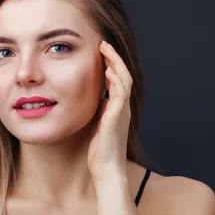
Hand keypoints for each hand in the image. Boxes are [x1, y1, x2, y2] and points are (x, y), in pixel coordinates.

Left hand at [87, 40, 132, 180]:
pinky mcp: (118, 118)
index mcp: (117, 108)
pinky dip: (116, 81)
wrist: (107, 169)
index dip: (111, 64)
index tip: (101, 52)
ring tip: (106, 50)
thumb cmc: (100, 151)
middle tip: (103, 44)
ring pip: (124, 80)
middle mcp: (123, 107)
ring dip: (115, 63)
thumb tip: (89, 99)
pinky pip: (120, 95)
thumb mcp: (96, 125)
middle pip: (123, 75)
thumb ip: (96, 111)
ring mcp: (122, 112)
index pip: (117, 80)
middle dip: (114, 58)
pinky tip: (108, 71)